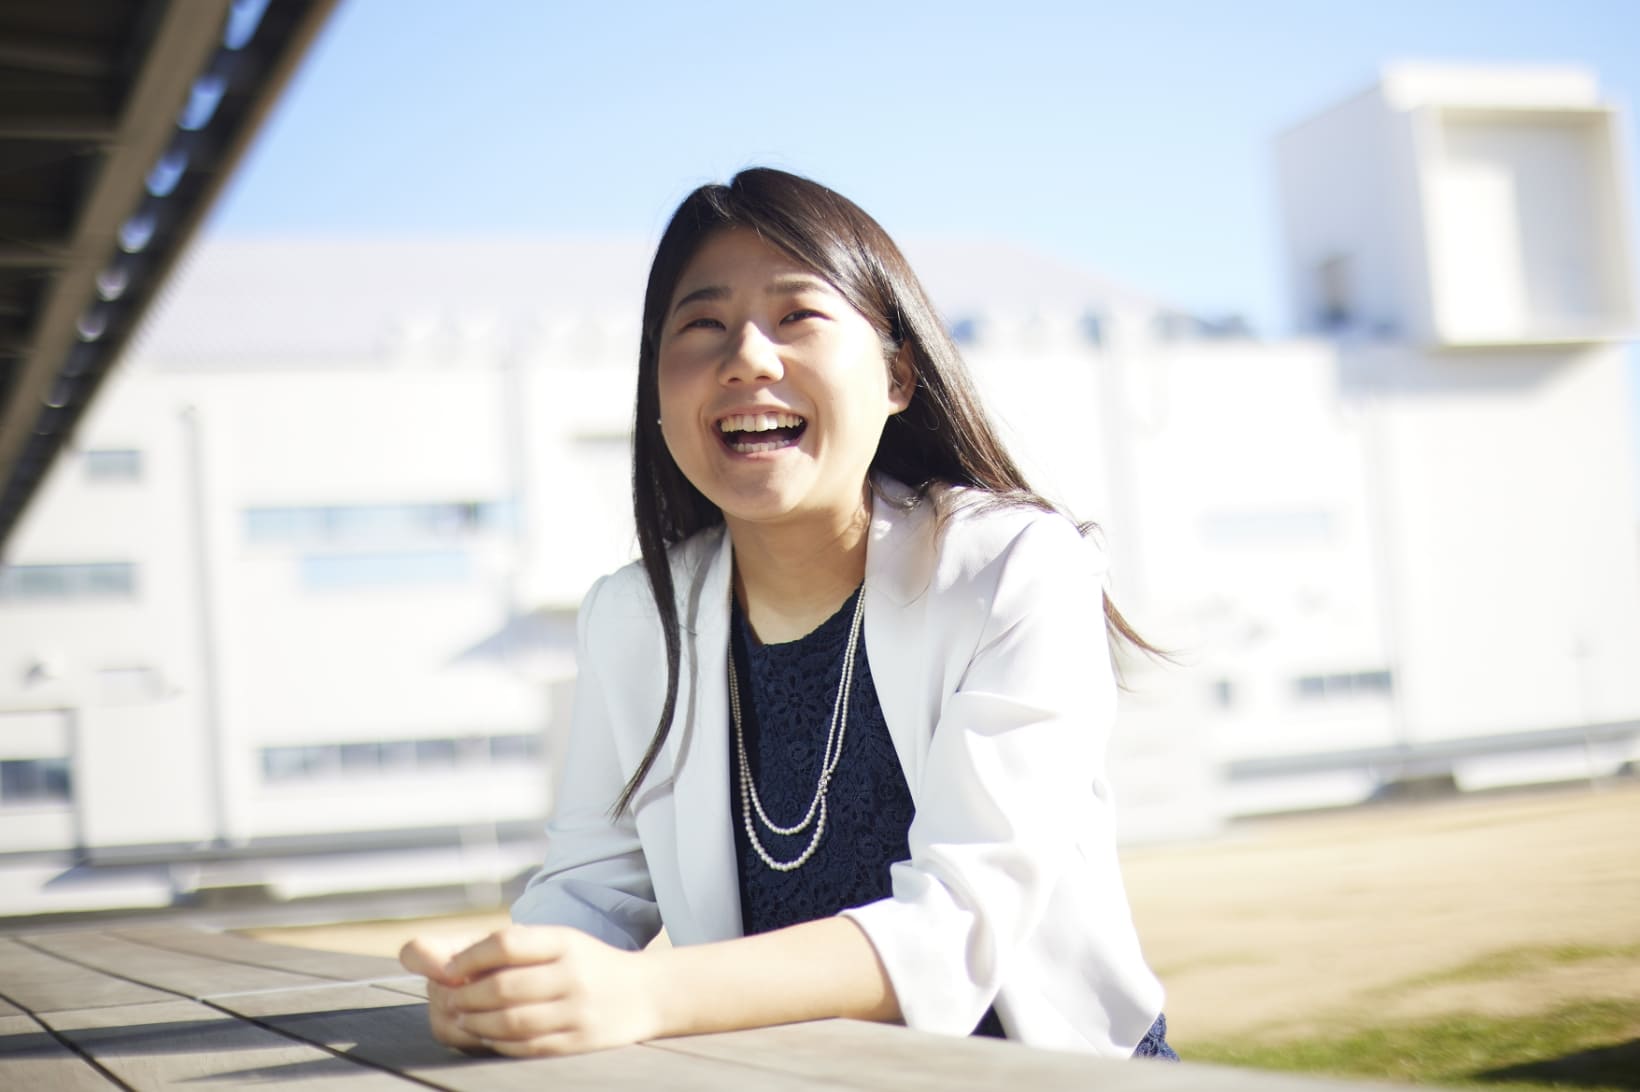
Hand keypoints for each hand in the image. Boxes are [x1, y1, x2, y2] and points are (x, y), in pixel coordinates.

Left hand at [404, 925, 660, 1056]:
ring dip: (476, 1022)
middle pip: (503, 986)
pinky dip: (498, 1042)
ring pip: (511, 1021)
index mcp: (564, 941)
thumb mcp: (558, 942)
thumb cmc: (586, 964)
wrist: (645, 993)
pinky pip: (527, 1046)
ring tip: (463, 1018)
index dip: (469, 957)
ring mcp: (578, 1010)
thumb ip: (509, 948)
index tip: (449, 968)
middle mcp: (573, 973)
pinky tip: (487, 1036)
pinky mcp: (579, 1041)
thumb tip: (444, 963)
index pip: (507, 942)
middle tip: (451, 998)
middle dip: (467, 995)